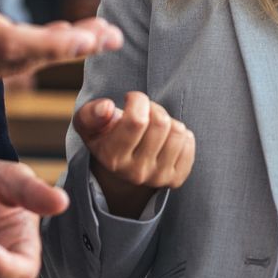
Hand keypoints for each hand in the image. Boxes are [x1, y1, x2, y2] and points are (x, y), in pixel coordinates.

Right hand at [0, 0, 122, 93]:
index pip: (16, 41)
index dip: (58, 41)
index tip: (93, 33)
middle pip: (23, 60)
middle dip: (69, 47)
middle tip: (108, 37)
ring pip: (7, 70)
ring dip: (45, 54)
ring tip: (83, 38)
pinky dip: (17, 61)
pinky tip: (36, 47)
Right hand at [73, 91, 193, 218]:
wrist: (118, 163)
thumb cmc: (104, 134)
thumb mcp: (88, 122)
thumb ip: (92, 113)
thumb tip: (107, 107)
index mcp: (112, 157)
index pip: (137, 120)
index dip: (138, 100)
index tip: (131, 99)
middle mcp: (135, 173)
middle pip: (161, 123)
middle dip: (154, 108)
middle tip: (144, 112)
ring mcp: (157, 178)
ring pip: (178, 132)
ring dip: (168, 120)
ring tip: (154, 126)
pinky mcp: (175, 179)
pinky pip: (189, 144)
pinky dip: (181, 135)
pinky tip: (165, 139)